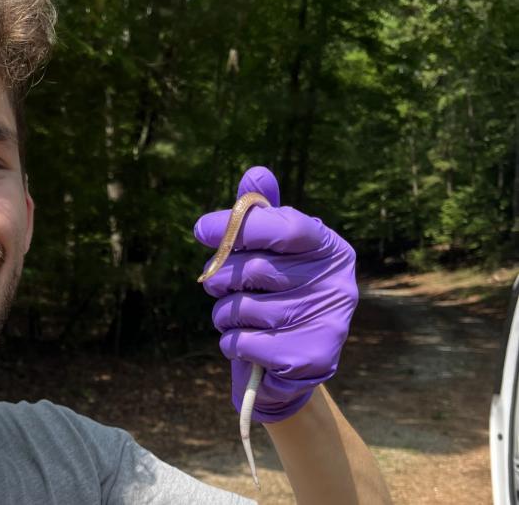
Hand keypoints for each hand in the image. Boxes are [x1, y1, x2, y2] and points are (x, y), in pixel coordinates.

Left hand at [193, 166, 357, 422]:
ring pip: (242, 309)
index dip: (237, 226)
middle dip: (221, 278)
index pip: (283, 226)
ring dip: (224, 315)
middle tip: (219, 285)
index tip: (201, 231)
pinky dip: (231, 343)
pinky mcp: (312, 359)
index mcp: (330, 247)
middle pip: (253, 269)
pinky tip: (246, 345)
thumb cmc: (273, 295)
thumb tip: (256, 173)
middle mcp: (338, 283)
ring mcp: (330, 323)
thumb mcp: (268, 252)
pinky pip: (243, 342)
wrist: (287, 366)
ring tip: (238, 317)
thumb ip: (260, 214)